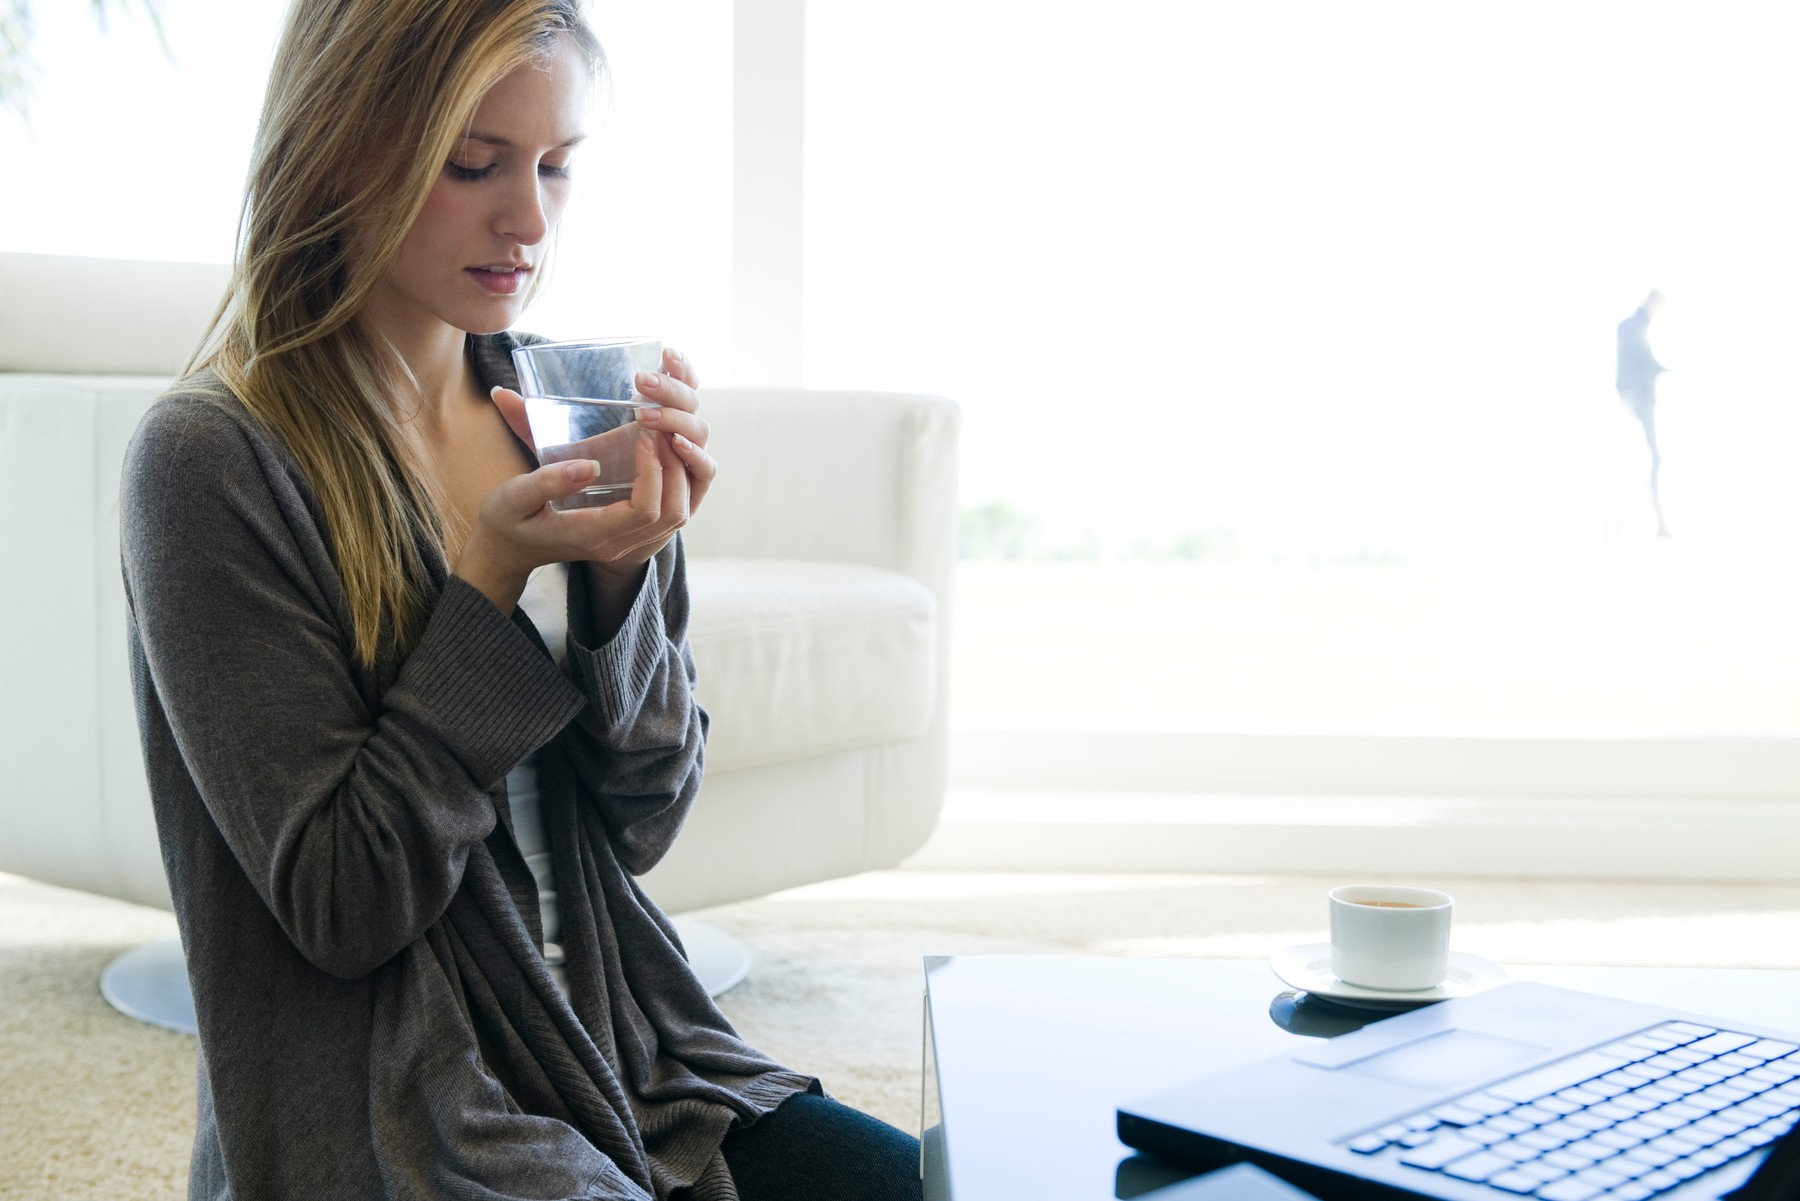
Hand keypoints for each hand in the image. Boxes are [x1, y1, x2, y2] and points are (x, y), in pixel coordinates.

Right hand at [462, 348, 715, 609]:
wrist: (504, 552)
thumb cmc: (506, 522)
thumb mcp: (513, 497)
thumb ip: (548, 482)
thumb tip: (591, 465)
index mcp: (591, 535)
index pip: (645, 510)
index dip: (653, 472)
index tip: (643, 438)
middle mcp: (615, 545)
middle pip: (671, 514)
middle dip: (674, 470)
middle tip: (662, 432)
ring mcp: (624, 544)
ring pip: (675, 517)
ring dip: (678, 477)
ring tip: (664, 439)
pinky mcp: (626, 536)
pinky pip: (666, 516)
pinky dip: (672, 485)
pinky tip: (660, 455)